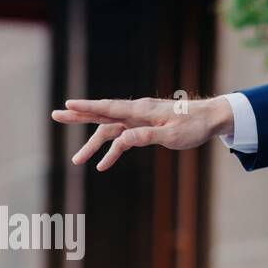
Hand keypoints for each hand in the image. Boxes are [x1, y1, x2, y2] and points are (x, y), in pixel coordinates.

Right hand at [51, 97, 233, 171]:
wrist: (211, 119)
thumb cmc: (194, 126)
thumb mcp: (171, 136)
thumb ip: (146, 137)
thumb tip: (122, 140)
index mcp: (142, 110)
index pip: (109, 107)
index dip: (88, 106)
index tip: (68, 104)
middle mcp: (138, 112)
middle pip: (103, 114)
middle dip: (79, 116)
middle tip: (56, 115)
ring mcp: (141, 119)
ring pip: (111, 129)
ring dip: (94, 144)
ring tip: (76, 160)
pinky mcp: (146, 126)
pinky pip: (124, 137)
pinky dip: (114, 149)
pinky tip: (103, 164)